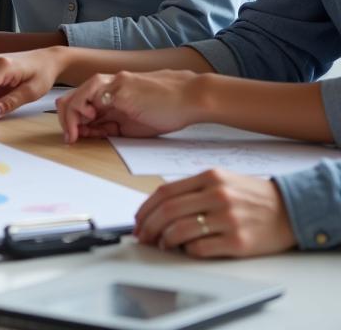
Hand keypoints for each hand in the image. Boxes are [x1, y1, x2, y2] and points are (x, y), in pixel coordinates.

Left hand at [57, 70, 203, 143]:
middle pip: (72, 99)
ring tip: (73, 134)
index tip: (74, 139)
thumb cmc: (168, 111)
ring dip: (70, 117)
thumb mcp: (134, 124)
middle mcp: (107, 86)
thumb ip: (112, 125)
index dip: (73, 123)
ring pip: (76, 96)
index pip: (80, 106)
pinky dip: (80, 107)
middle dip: (65, 120)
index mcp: (110, 96)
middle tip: (69, 139)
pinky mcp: (118, 86)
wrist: (191, 97)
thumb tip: (92, 133)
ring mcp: (111, 84)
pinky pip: (89, 93)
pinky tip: (85, 121)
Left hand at [133, 169, 296, 257]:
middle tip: (142, 235)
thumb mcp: (221, 180)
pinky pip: (201, 248)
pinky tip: (185, 250)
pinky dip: (187, 250)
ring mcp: (228, 219)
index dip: (146, 208)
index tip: (138, 220)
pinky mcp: (238, 242)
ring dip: (164, 240)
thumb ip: (193, 189)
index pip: (165, 192)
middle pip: (168, 211)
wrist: (290, 209)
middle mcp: (217, 195)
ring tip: (161, 244)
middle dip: (149, 226)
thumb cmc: (251, 195)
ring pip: (181, 230)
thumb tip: (160, 206)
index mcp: (209, 177)